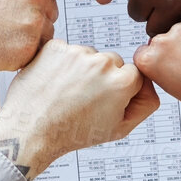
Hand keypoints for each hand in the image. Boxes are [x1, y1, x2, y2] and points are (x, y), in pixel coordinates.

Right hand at [0, 0, 56, 72]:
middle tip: (5, 24)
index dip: (31, 1)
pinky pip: (36, 53)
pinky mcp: (28, 46)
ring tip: (0, 36)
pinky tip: (0, 48)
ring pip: (46, 33)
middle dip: (33, 19)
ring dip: (30, 38)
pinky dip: (22, 55)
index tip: (15, 8)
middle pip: (49, 10)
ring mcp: (34, 20)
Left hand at [0, 40, 159, 174]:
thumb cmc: (73, 133)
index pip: (133, 74)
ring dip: (81, 69)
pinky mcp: (55, 47)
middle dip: (102, 77)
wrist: (31, 130)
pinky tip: (55, 82)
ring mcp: (76, 52)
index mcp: (121, 81)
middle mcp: (101, 62)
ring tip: (67, 93)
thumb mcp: (120, 129)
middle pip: (111, 62)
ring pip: (88, 55)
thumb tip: (148, 83)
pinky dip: (61, 63)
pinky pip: (66, 50)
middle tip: (85, 99)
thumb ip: (145, 104)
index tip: (106, 101)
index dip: (120, 90)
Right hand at [133, 18, 180, 118]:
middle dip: (171, 48)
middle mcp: (161, 41)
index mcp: (148, 59)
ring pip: (177, 31)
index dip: (157, 59)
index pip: (143, 51)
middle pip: (160, 40)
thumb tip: (159, 54)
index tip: (165, 64)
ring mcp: (179, 29)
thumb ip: (158, 66)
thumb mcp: (168, 85)